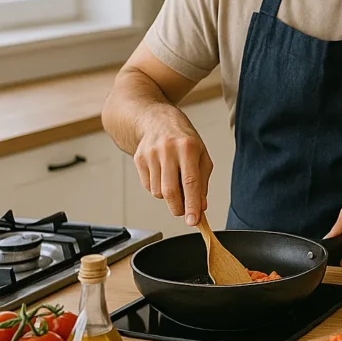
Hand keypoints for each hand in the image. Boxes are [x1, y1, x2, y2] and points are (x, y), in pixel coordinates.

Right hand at [133, 107, 211, 225]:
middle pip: (170, 191)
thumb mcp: (201, 155)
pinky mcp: (138, 159)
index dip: (192, 204)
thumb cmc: (184, 138)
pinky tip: (163, 175)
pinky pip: (148, 186)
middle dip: (178, 208)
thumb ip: (202, 181)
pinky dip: (157, 188)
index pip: (190, 182)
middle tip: (185, 212)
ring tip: (174, 181)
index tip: (193, 221)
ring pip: (158, 192)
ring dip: (168, 197)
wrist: (156, 120)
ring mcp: (150, 154)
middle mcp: (168, 150)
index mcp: (188, 147)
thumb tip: (201, 206)